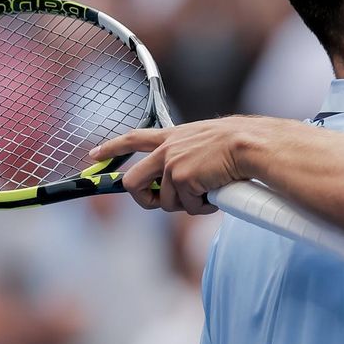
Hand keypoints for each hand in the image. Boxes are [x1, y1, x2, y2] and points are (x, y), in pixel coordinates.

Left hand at [91, 118, 255, 214]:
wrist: (250, 145)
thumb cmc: (241, 145)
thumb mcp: (208, 143)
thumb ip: (191, 156)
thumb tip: (187, 183)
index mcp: (173, 136)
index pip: (134, 138)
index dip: (112, 147)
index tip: (93, 154)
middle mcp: (167, 149)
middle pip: (132, 181)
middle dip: (144, 199)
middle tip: (162, 203)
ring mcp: (171, 164)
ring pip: (165, 202)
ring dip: (187, 204)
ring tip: (210, 192)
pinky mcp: (180, 179)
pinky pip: (186, 206)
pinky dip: (203, 206)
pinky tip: (216, 193)